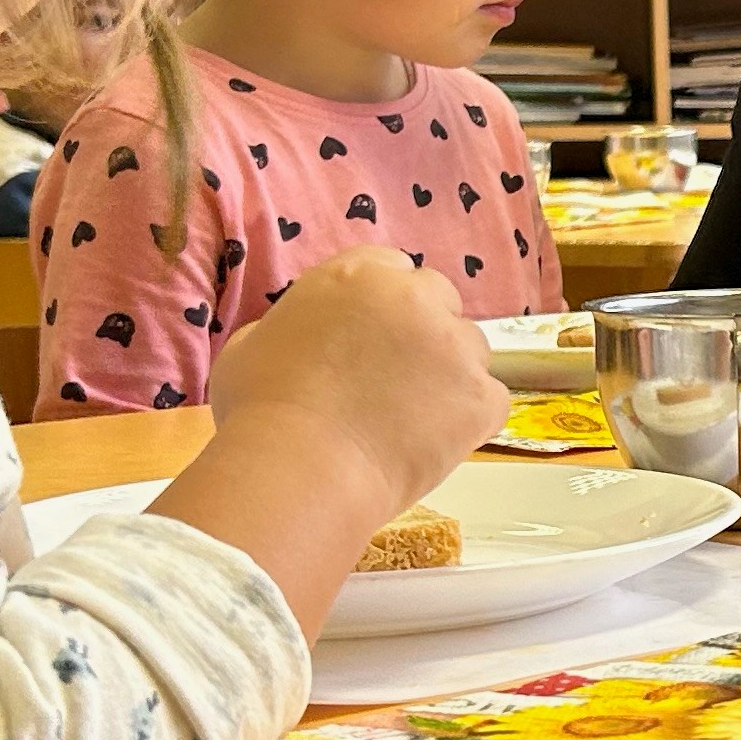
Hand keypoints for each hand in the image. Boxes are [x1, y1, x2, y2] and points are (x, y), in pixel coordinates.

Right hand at [206, 251, 494, 514]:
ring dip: (449, 375)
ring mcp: (454, 345)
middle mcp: (413, 297)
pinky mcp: (481, 395)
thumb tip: (301, 338)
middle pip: (438, 301)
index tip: (372, 339)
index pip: (392, 270)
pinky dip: (470, 421)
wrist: (301, 469)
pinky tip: (432, 444)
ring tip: (411, 420)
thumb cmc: (261, 412)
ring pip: (469, 350)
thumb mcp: (250, 346)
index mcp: (356, 275)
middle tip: (395, 380)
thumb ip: (292, 326)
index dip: (383, 307)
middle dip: (422, 334)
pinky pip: (490, 401)